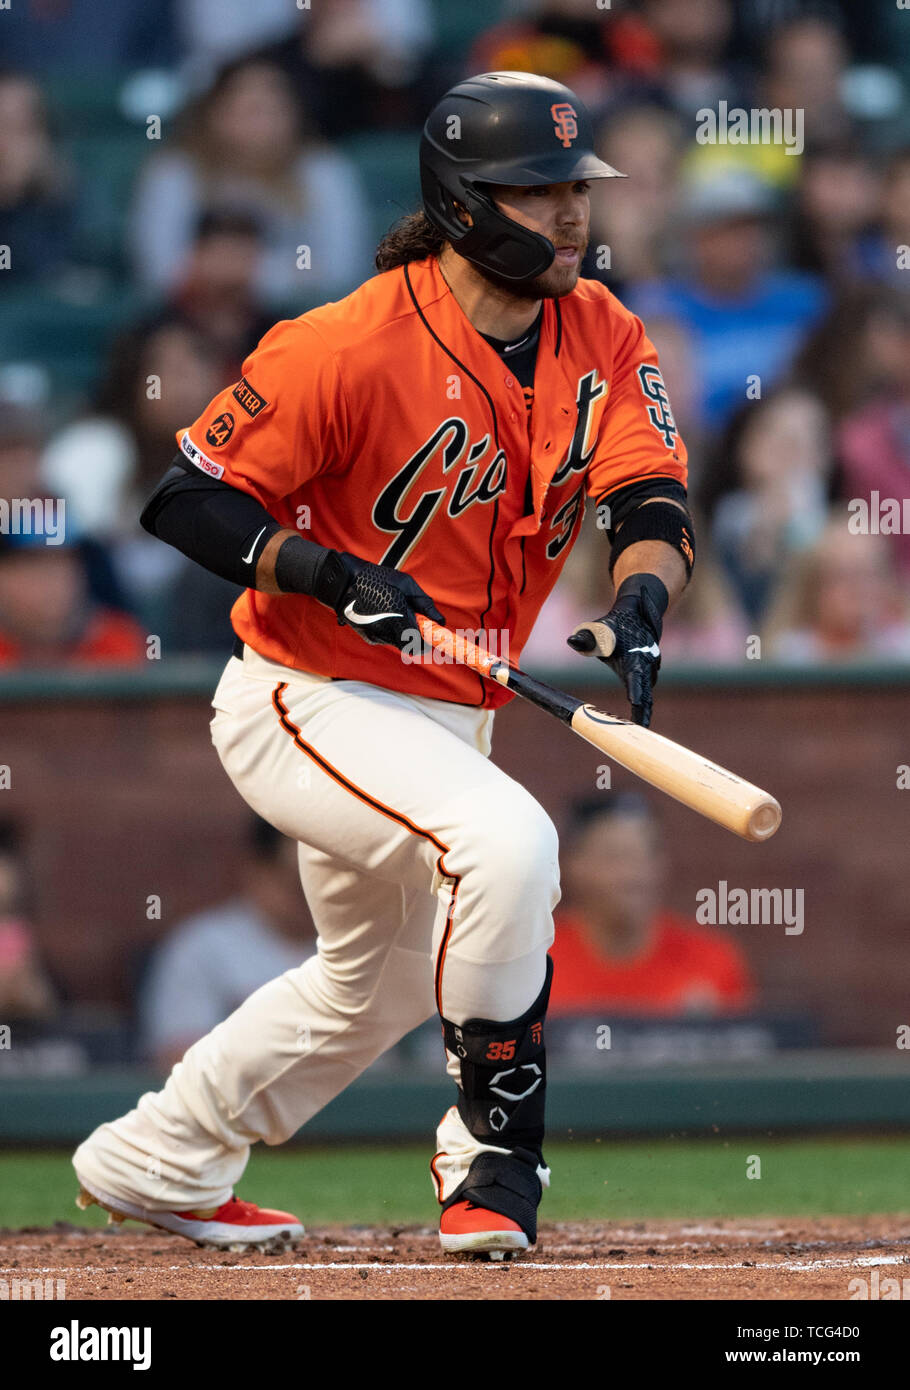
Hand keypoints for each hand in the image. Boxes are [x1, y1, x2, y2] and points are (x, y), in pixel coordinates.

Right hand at [314, 550, 444, 650]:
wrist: (343, 582)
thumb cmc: (376, 579)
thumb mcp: (405, 584)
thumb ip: (424, 604)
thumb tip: (441, 620)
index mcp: (398, 618)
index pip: (419, 645)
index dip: (429, 644)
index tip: (435, 638)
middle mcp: (386, 632)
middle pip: (409, 647)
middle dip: (417, 638)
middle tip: (418, 623)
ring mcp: (376, 636)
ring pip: (398, 642)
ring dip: (403, 632)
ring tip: (397, 611)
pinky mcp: (368, 637)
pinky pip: (386, 639)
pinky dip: (391, 631)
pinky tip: (384, 614)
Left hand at [566, 574, 667, 726]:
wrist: (636, 616)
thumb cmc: (613, 626)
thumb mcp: (598, 629)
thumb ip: (586, 638)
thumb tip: (571, 641)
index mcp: (634, 656)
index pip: (635, 676)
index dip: (635, 690)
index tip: (634, 703)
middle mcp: (645, 665)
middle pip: (646, 692)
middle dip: (644, 711)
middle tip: (640, 730)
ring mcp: (649, 670)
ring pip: (648, 693)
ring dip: (645, 709)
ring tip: (640, 727)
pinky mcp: (648, 675)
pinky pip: (646, 692)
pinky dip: (644, 705)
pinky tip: (639, 720)